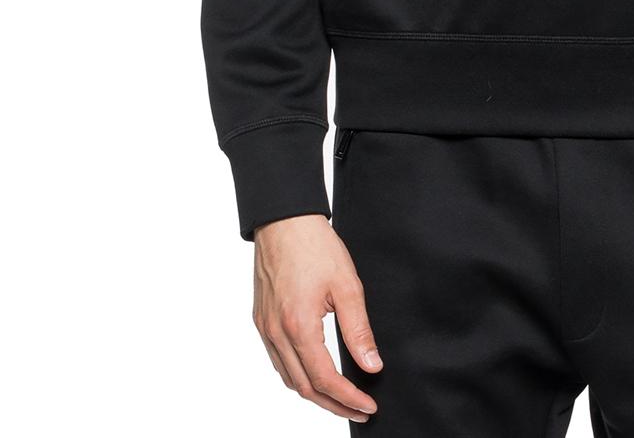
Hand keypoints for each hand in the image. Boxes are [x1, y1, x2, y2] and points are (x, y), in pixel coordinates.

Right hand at [252, 213, 381, 422]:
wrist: (284, 221)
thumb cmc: (316, 247)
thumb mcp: (347, 285)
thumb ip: (358, 330)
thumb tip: (372, 365)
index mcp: (299, 326)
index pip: (325, 379)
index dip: (349, 398)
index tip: (368, 407)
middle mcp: (276, 333)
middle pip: (304, 388)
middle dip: (333, 405)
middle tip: (359, 411)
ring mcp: (265, 328)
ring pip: (288, 378)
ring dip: (314, 394)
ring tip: (341, 398)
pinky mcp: (261, 320)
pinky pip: (278, 361)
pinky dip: (297, 375)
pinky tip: (314, 373)